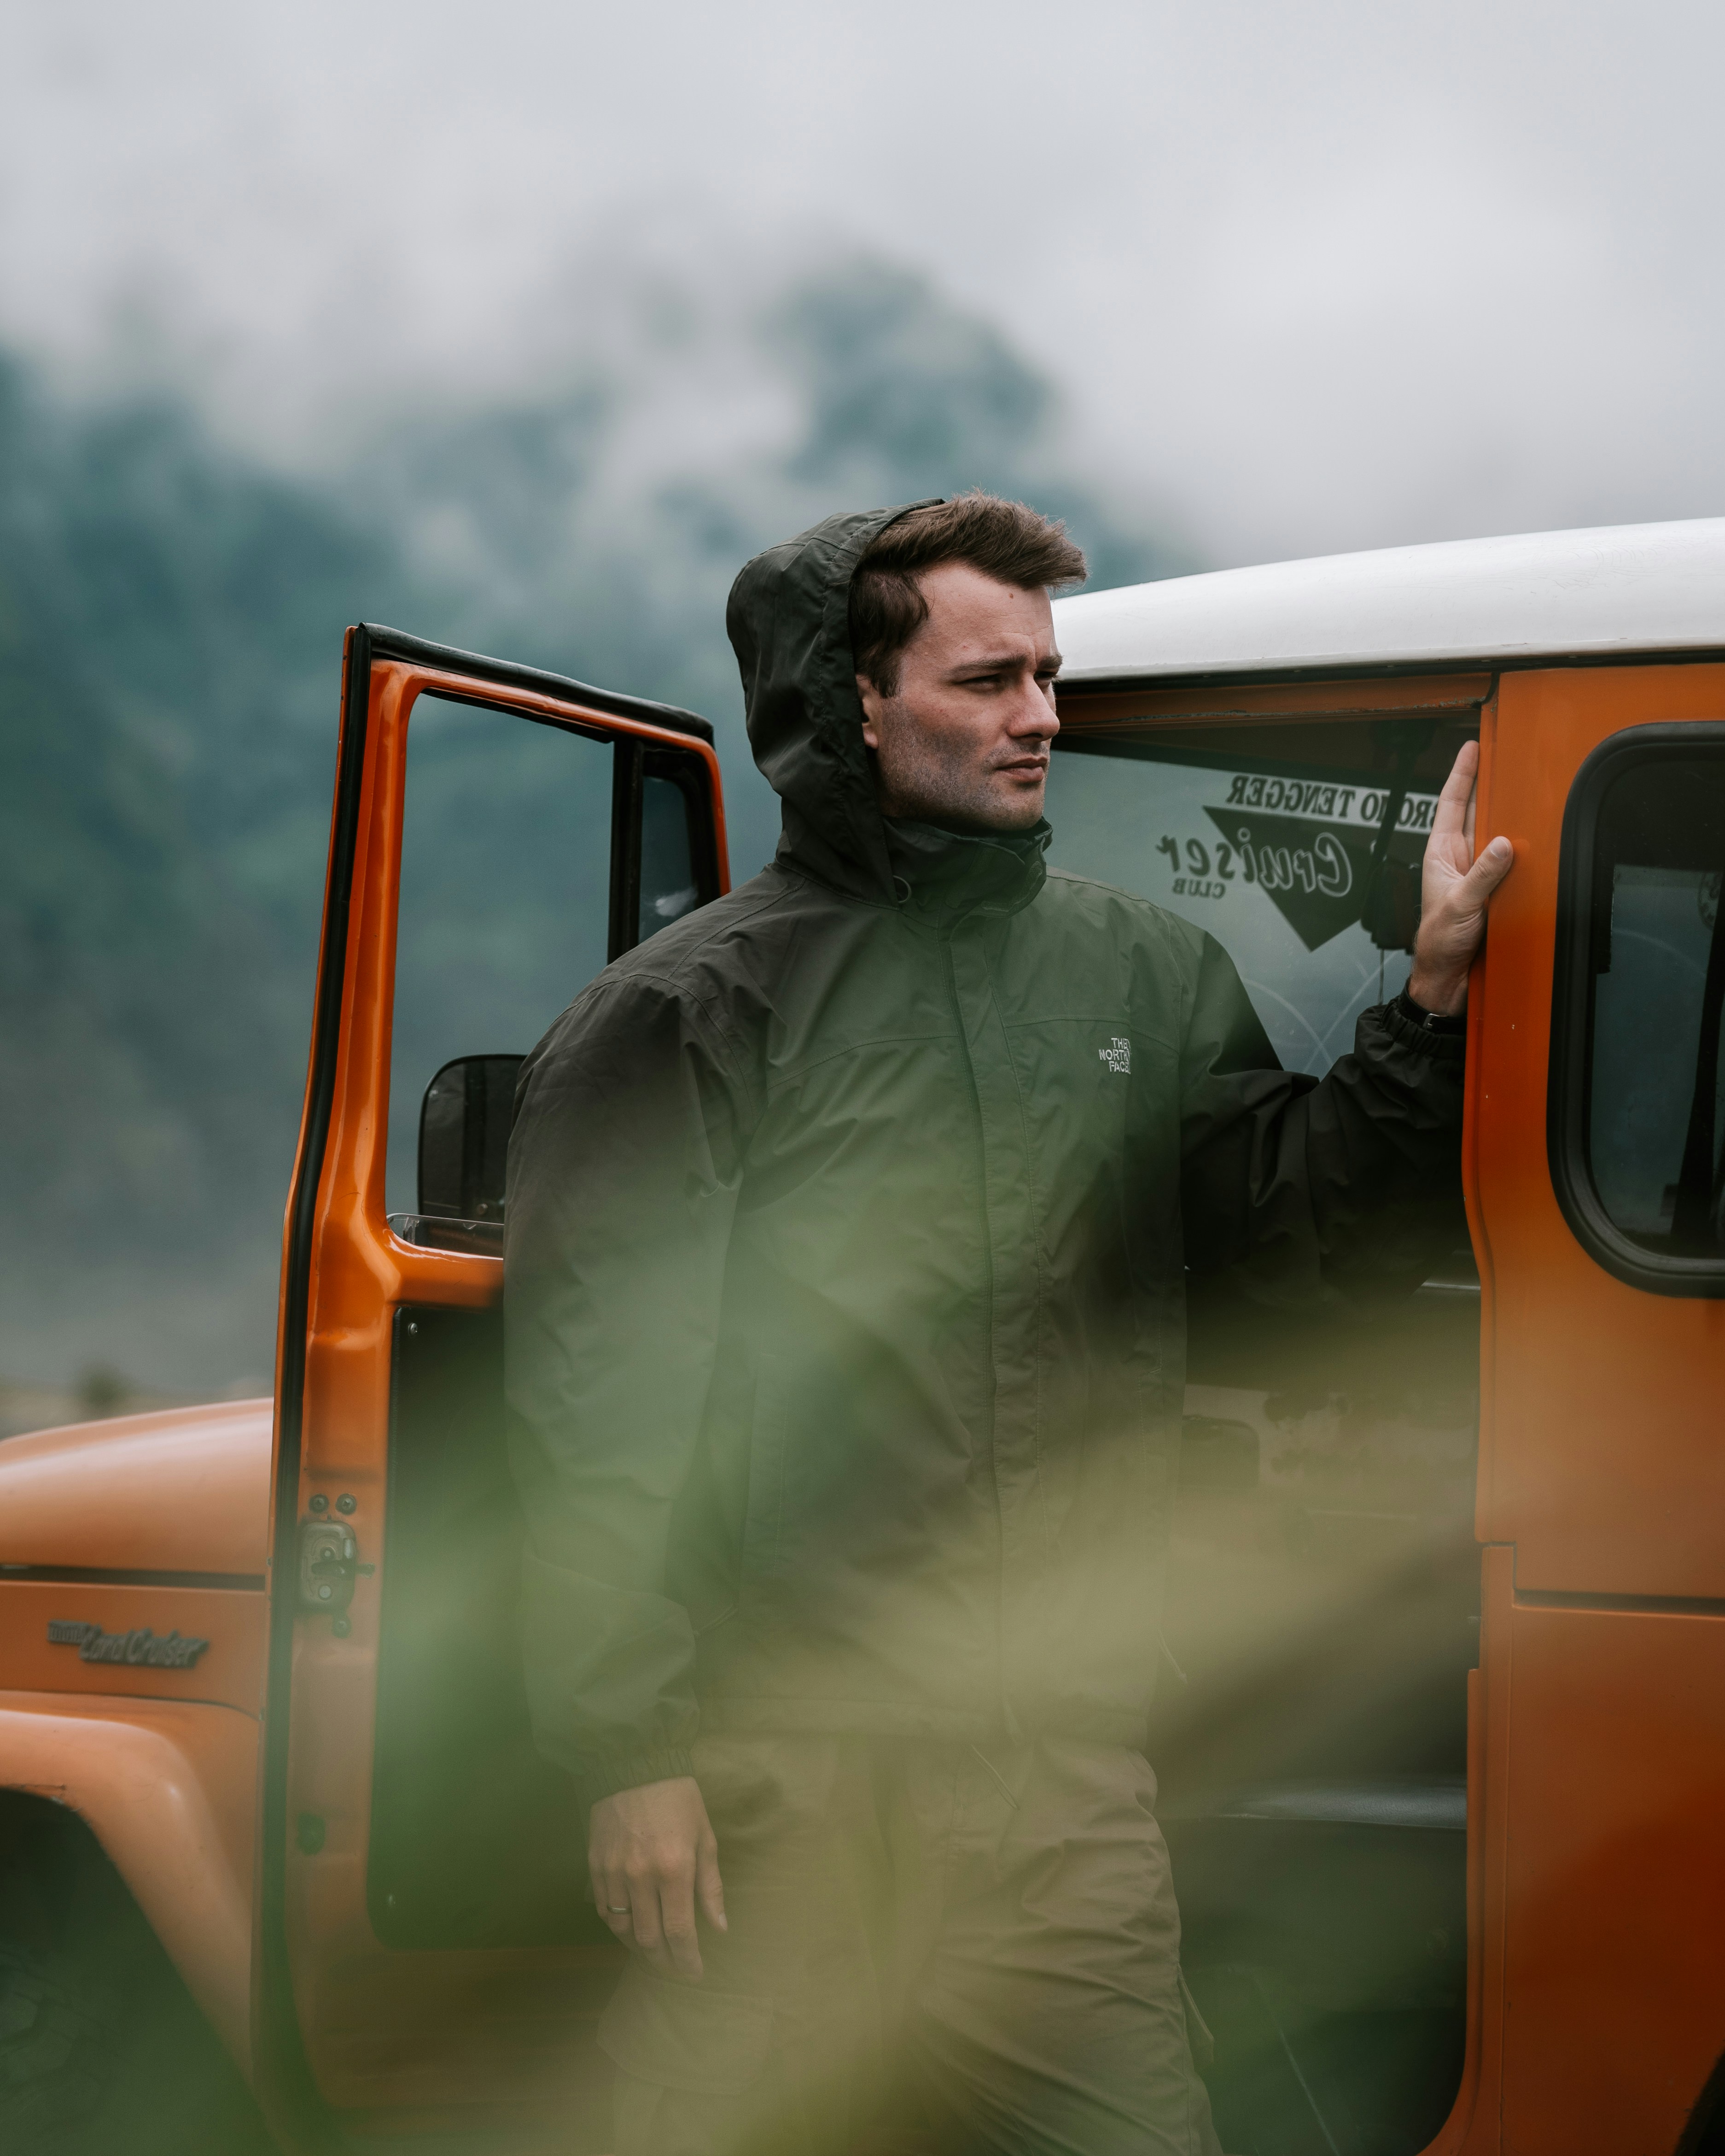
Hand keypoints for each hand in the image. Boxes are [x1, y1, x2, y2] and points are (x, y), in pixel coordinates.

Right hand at [588, 1775, 726, 1981]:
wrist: (634, 1765)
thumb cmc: (679, 1800)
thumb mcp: (704, 1837)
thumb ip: (710, 1886)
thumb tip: (719, 1928)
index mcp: (674, 1869)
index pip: (679, 1931)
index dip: (687, 1959)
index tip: (694, 1973)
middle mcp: (641, 1877)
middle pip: (649, 1938)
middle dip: (664, 1960)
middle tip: (675, 1967)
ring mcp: (613, 1872)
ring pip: (623, 1929)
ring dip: (639, 1948)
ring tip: (654, 1953)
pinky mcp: (594, 1866)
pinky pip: (603, 1909)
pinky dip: (617, 1925)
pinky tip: (630, 1929)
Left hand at [1406, 741, 1512, 1016]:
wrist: (1447, 979)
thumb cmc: (1440, 943)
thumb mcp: (1460, 906)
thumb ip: (1482, 875)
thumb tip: (1502, 844)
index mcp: (1441, 855)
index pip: (1451, 804)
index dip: (1461, 774)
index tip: (1471, 747)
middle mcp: (1458, 859)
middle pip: (1476, 812)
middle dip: (1490, 783)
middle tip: (1506, 755)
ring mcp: (1476, 873)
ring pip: (1495, 834)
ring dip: (1509, 815)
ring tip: (1525, 788)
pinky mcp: (1493, 890)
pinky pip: (1510, 862)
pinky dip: (1521, 848)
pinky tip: (1535, 838)